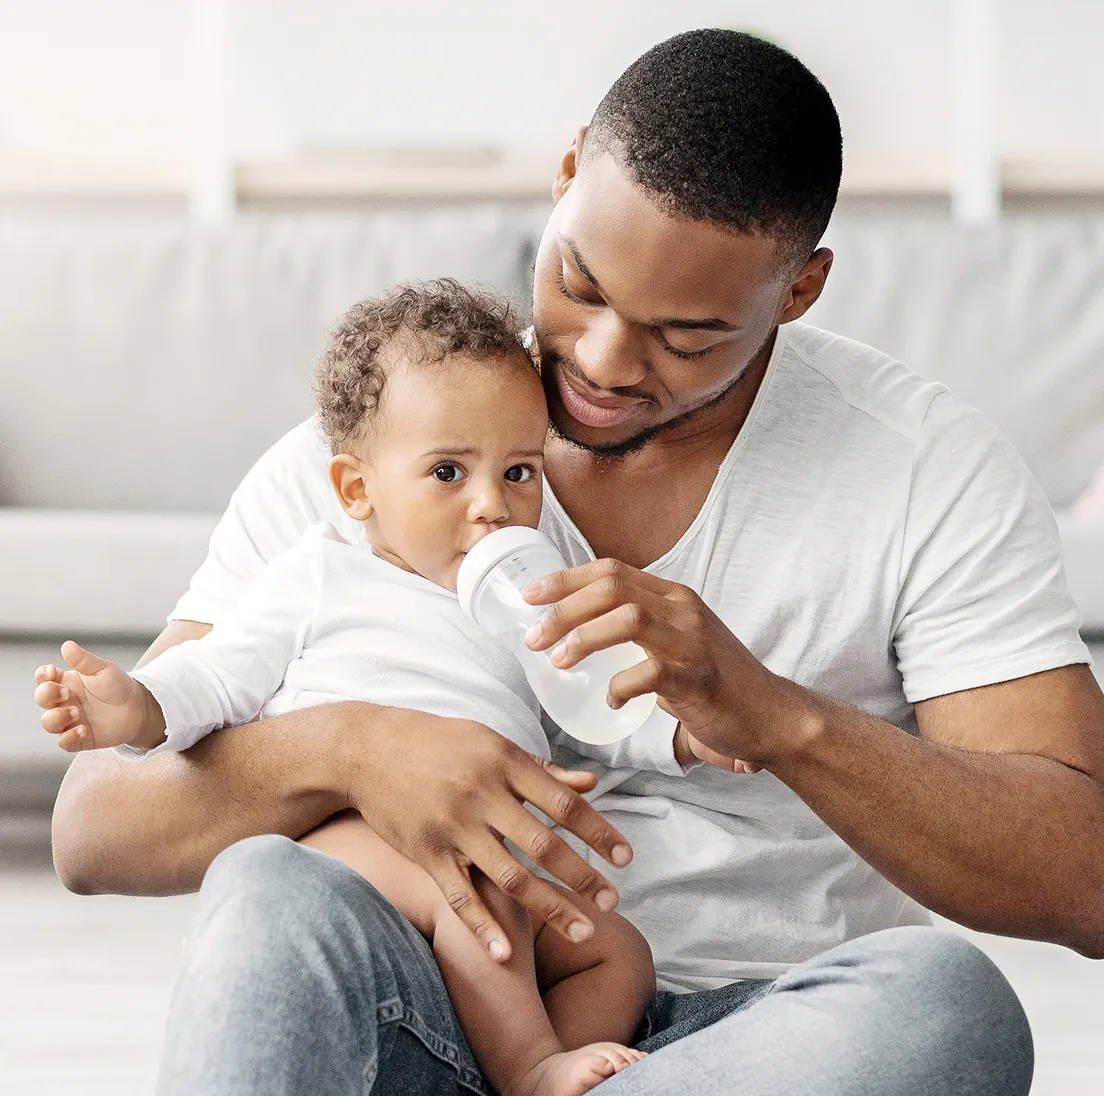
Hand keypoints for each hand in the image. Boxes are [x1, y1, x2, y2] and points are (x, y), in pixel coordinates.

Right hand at [34, 640, 164, 751]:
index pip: (44, 678)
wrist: (138, 707)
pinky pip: (64, 742)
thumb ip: (85, 661)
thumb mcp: (103, 669)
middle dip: (47, 695)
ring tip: (76, 712)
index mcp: (66, 682)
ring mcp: (70, 720)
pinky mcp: (80, 738)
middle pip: (41, 699)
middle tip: (67, 693)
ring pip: (48, 722)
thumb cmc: (118, 686)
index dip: (42, 675)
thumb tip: (66, 645)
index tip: (52, 671)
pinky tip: (82, 729)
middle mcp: (64, 702)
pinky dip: (68, 737)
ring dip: (56, 717)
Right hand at [335, 706, 634, 962]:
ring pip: (509, 875)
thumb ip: (539, 769)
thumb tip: (590, 785)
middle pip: (543, 843)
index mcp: (503, 762)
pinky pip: (459, 896)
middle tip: (612, 902)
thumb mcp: (490, 743)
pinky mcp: (425, 852)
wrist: (366, 749)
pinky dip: (482, 926)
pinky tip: (507, 954)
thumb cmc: (437, 743)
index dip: (598, 831)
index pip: (563, 802)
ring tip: (583, 931)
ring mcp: (453, 826)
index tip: (625, 857)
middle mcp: (482, 794)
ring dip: (550, 907)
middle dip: (582, 876)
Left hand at [522, 558, 809, 765]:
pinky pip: (649, 672)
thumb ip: (639, 633)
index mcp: (673, 596)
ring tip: (559, 661)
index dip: (565, 579)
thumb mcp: (677, 642)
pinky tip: (610, 700)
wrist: (771, 716)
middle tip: (534, 637)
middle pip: (611, 587)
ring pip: (626, 618)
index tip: (530, 596)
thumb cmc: (716, 683)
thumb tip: (580, 636)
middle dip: (563, 608)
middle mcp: (682, 609)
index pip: (611, 569)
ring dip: (583, 638)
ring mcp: (692, 642)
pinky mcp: (698, 678)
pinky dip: (621, 685)